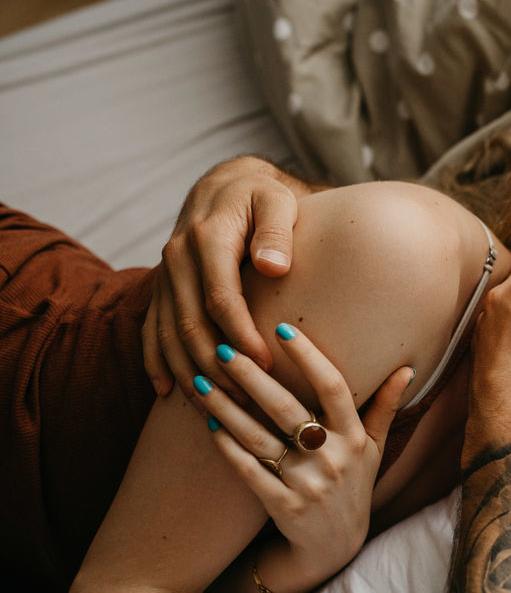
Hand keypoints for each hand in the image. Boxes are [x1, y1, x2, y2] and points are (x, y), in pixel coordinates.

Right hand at [144, 156, 303, 398]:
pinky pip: (152, 328)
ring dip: (189, 373)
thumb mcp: (277, 202)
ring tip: (215, 408)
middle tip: (246, 398)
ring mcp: (166, 274)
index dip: (241, 334)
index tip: (266, 364)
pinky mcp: (163, 287)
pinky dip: (157, 362)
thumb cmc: (262, 197)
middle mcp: (177, 258)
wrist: (225, 185)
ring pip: (168, 333)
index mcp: (207, 238)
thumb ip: (276, 232)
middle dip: (216, 365)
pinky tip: (167, 392)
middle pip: (189, 323)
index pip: (220, 298)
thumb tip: (273, 266)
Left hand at [194, 324, 413, 588]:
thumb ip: (385, 407)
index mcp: (355, 439)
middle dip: (254, 377)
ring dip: (228, 408)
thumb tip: (406, 368)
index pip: (334, 388)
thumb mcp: (374, 450)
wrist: (334, 548)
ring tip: (202, 381)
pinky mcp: (282, 507)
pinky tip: (209, 423)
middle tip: (226, 348)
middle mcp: (332, 459)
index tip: (283, 329)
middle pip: (288, 409)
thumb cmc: (353, 488)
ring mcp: (306, 485)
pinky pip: (249, 470)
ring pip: (260, 438)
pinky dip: (228, 447)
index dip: (309, 357)